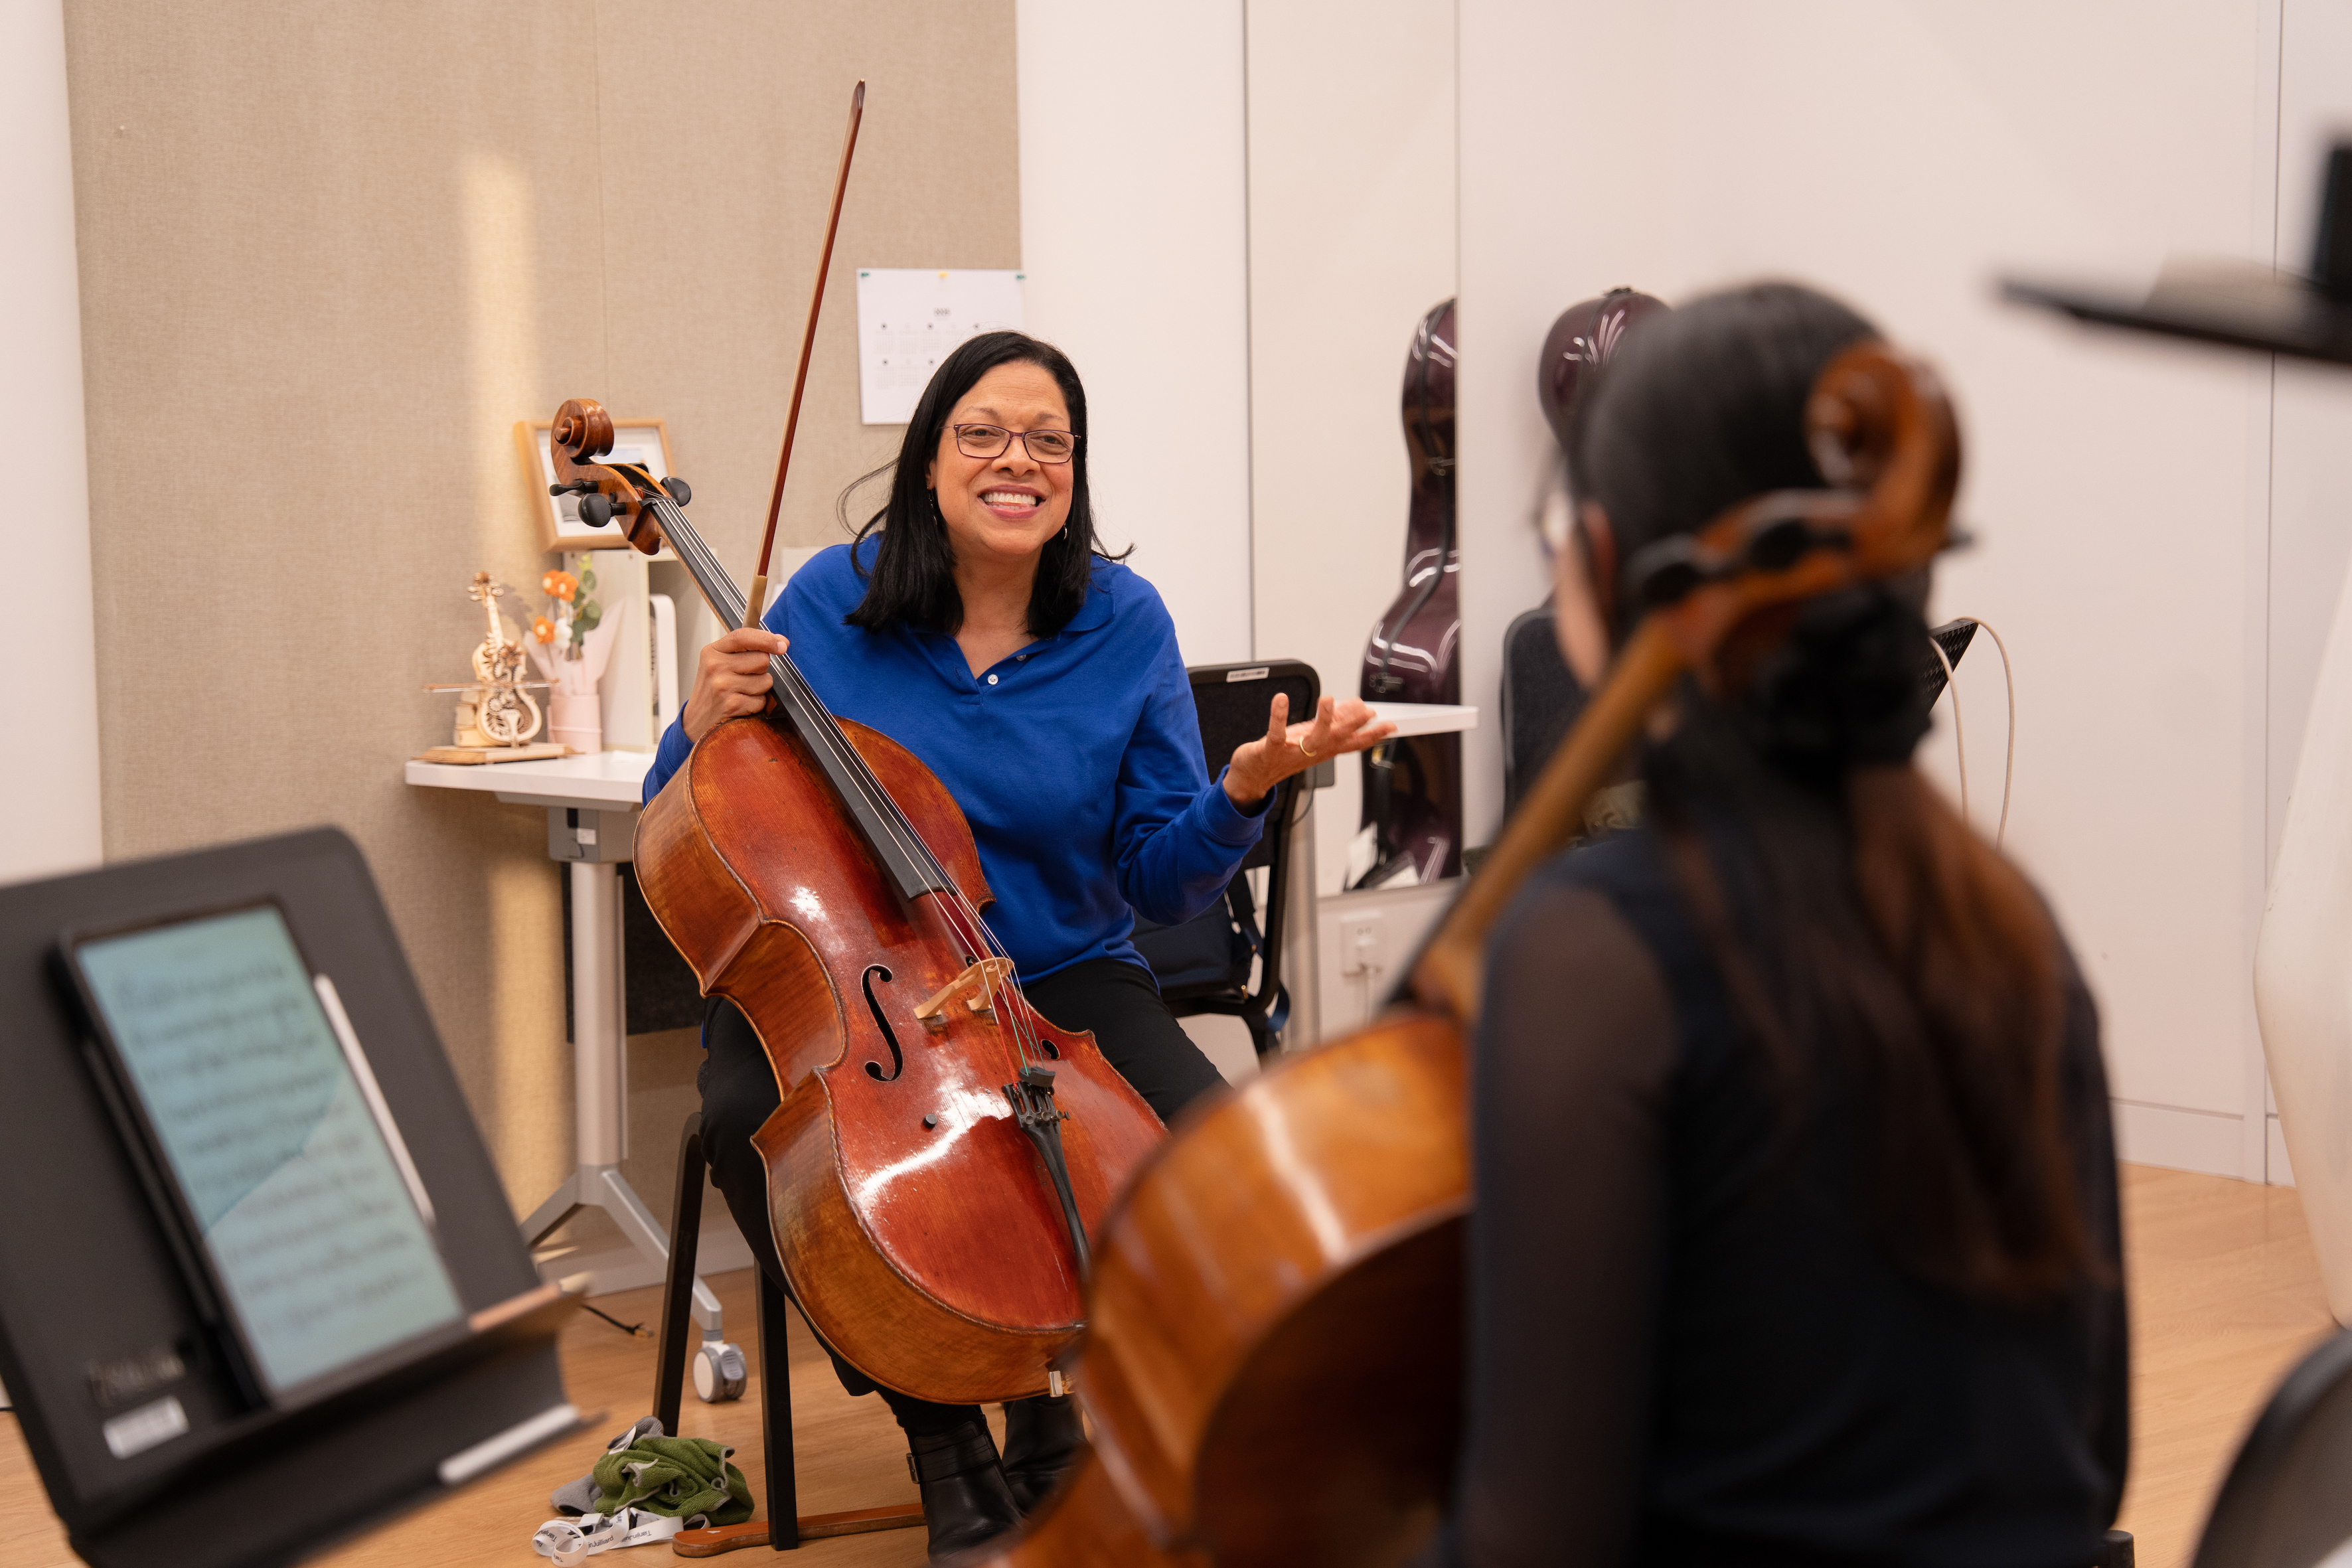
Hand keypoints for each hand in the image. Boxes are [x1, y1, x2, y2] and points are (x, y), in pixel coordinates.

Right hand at [683, 627, 788, 741]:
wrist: (697, 719)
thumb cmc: (713, 689)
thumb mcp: (719, 662)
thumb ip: (745, 649)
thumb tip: (780, 642)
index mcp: (712, 652)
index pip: (743, 637)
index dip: (766, 639)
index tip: (782, 644)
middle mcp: (715, 667)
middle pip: (762, 659)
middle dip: (761, 670)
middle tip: (745, 677)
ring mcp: (723, 686)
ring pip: (766, 681)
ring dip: (760, 688)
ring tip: (742, 692)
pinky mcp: (732, 705)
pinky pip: (762, 700)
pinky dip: (756, 704)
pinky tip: (741, 704)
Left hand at [1223, 694, 1394, 806]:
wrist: (1252, 777)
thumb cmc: (1281, 755)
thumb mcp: (1310, 738)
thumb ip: (1332, 723)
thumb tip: (1353, 706)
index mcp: (1323, 749)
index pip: (1352, 743)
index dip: (1372, 736)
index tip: (1390, 725)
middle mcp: (1311, 752)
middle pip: (1338, 740)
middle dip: (1354, 725)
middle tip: (1368, 710)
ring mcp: (1292, 753)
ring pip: (1313, 739)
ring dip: (1323, 720)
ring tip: (1329, 700)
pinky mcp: (1271, 749)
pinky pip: (1277, 733)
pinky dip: (1279, 716)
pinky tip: (1281, 699)